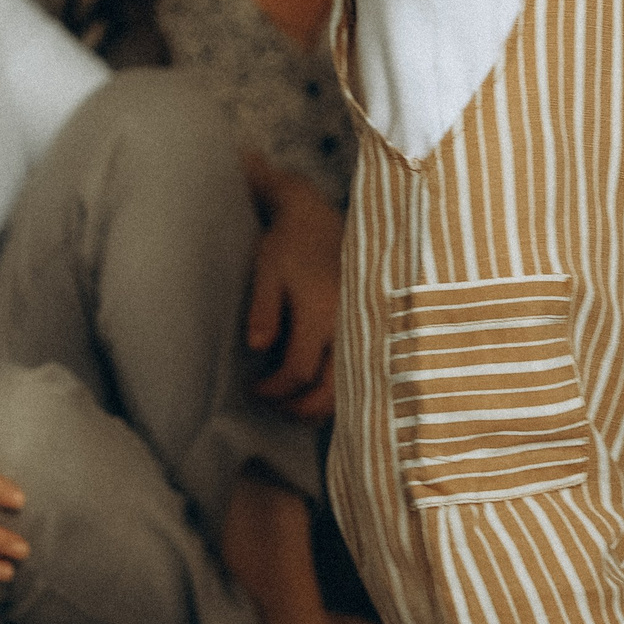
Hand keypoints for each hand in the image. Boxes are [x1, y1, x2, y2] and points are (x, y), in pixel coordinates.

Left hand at [245, 167, 342, 419]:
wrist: (323, 215)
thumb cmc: (290, 240)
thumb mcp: (268, 269)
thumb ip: (263, 310)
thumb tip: (257, 347)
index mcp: (322, 312)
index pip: (298, 372)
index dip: (273, 390)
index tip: (254, 388)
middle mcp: (349, 325)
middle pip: (329, 393)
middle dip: (297, 407)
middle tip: (273, 401)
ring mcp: (363, 328)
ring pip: (349, 388)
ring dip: (319, 403)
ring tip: (292, 396)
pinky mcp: (369, 327)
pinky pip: (358, 372)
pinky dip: (337, 388)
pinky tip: (315, 382)